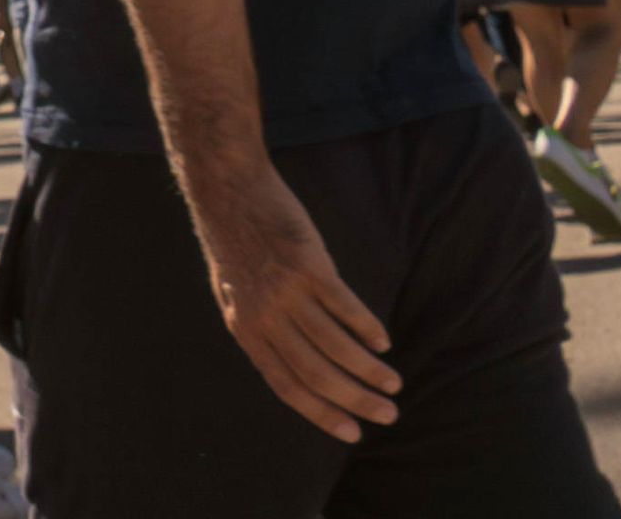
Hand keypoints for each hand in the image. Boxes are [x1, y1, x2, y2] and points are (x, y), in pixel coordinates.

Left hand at [192, 157, 400, 441]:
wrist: (227, 188)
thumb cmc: (234, 242)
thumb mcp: (233, 294)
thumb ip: (259, 329)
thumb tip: (290, 364)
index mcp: (245, 329)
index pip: (286, 386)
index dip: (321, 413)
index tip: (352, 433)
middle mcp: (265, 317)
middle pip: (317, 374)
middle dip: (356, 401)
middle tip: (388, 414)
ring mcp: (287, 292)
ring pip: (337, 347)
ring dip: (370, 370)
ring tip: (393, 383)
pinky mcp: (309, 266)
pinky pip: (346, 308)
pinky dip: (368, 329)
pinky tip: (383, 342)